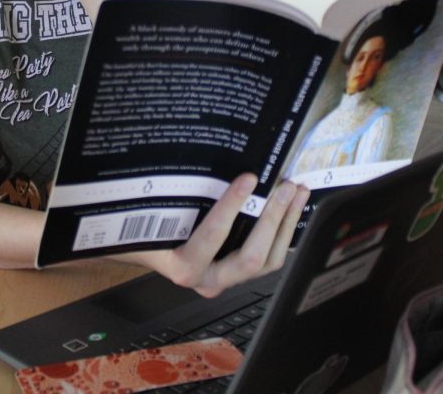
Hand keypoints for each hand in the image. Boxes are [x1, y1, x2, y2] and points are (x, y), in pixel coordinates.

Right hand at [139, 174, 309, 297]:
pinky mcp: (240, 274)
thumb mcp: (153, 217)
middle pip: (251, 258)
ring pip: (268, 261)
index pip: (212, 238)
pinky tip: (291, 208)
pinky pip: (269, 258)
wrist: (145, 252)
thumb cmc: (145, 232)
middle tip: (285, 187)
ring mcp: (227, 279)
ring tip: (297, 193)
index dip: (232, 207)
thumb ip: (177, 200)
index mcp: (185, 267)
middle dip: (272, 220)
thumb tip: (205, 160)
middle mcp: (209, 280)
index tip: (248, 179)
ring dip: (286, 225)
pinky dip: (283, 232)